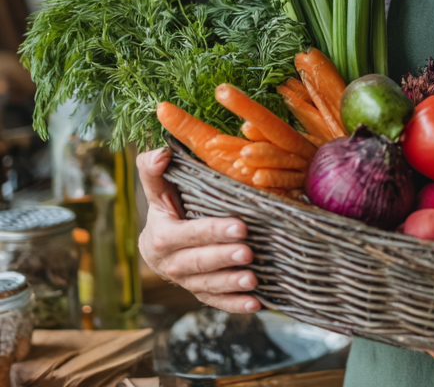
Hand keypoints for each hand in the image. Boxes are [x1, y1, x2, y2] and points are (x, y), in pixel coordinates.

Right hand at [137, 147, 260, 312]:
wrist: (160, 239)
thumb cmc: (168, 204)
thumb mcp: (159, 187)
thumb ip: (153, 169)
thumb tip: (161, 153)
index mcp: (160, 236)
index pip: (186, 235)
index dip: (211, 232)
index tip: (240, 226)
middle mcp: (168, 263)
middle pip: (197, 263)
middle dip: (224, 258)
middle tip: (250, 252)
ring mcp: (183, 281)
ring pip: (206, 286)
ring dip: (230, 283)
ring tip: (254, 279)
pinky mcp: (197, 292)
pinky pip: (214, 302)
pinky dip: (233, 305)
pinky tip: (255, 303)